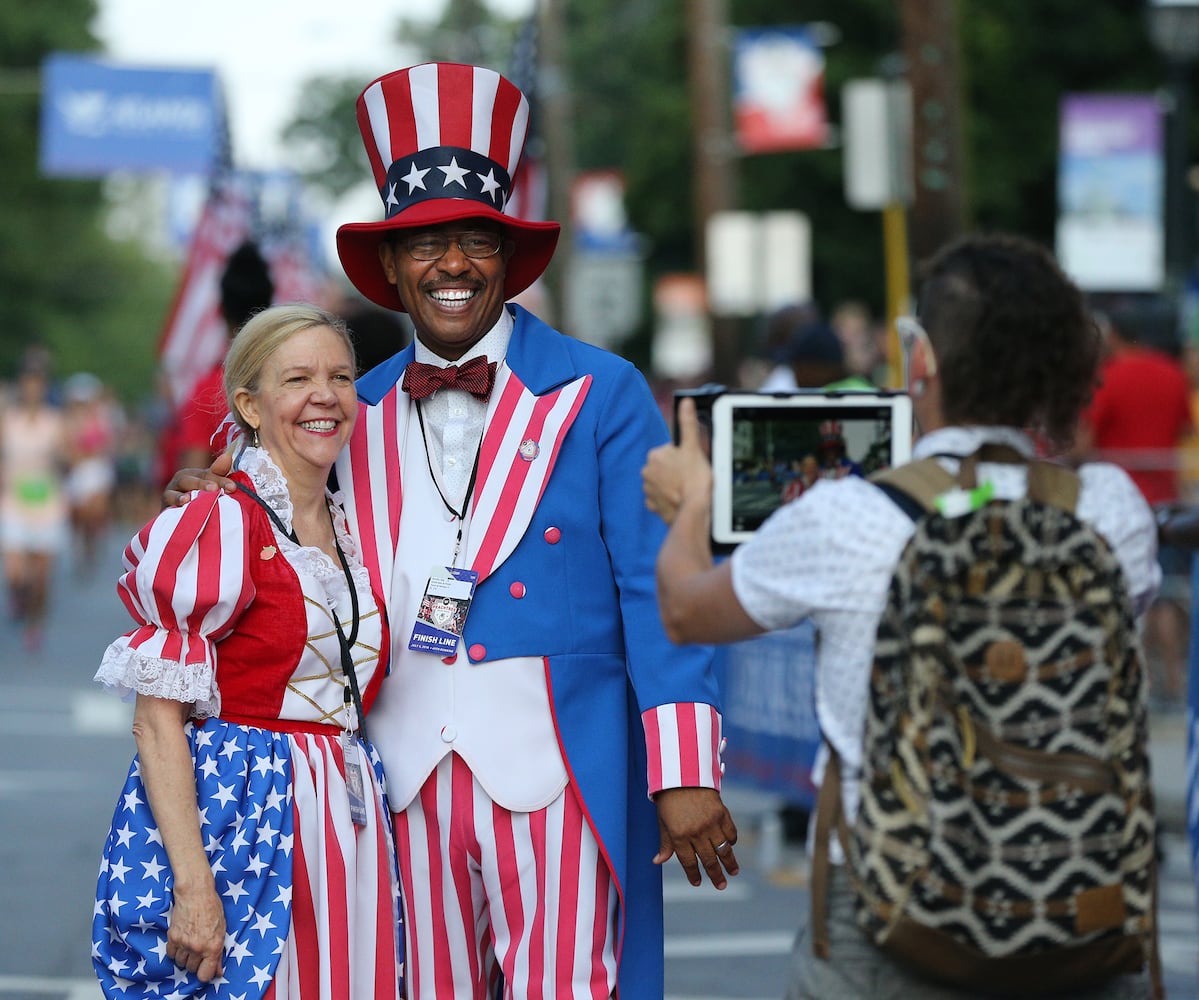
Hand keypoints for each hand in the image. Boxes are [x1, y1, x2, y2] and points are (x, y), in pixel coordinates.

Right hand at [163, 451, 235, 508]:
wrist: (183, 519)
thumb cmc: (200, 498)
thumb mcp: (210, 485)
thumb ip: (218, 473)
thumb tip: (227, 456)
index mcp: (191, 474)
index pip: (206, 474)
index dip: (219, 480)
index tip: (233, 487)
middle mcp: (178, 483)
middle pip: (188, 481)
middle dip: (201, 484)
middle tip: (214, 489)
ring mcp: (168, 497)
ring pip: (172, 494)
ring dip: (180, 496)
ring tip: (188, 499)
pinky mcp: (163, 511)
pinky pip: (166, 509)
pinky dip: (172, 509)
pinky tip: (179, 509)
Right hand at [165, 881, 224, 980]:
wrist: (196, 893)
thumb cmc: (212, 908)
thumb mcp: (221, 931)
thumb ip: (218, 954)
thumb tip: (217, 972)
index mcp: (213, 946)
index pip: (204, 975)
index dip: (205, 973)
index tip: (205, 968)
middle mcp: (198, 947)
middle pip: (191, 969)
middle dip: (196, 962)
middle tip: (199, 950)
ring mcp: (184, 943)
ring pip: (181, 963)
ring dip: (185, 957)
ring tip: (191, 943)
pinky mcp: (172, 937)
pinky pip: (171, 954)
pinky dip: (175, 951)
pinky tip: (182, 941)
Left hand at [642, 398, 712, 524]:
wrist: (693, 510)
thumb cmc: (695, 479)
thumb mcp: (693, 447)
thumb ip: (688, 423)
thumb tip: (685, 402)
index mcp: (654, 455)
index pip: (669, 451)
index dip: (682, 457)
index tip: (690, 465)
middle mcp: (646, 472)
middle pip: (664, 467)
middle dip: (675, 471)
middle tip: (690, 476)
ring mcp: (648, 490)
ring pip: (662, 482)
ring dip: (671, 485)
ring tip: (685, 489)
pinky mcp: (652, 506)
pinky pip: (660, 499)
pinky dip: (668, 499)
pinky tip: (679, 499)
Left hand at [652, 786, 738, 888]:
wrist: (682, 775)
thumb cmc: (669, 800)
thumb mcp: (663, 821)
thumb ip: (665, 843)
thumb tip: (658, 861)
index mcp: (679, 836)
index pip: (688, 862)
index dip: (693, 875)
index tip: (698, 883)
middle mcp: (696, 832)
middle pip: (709, 860)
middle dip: (715, 875)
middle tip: (721, 886)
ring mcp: (711, 823)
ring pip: (723, 849)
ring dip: (729, 863)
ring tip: (733, 872)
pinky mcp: (721, 813)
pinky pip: (730, 832)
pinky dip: (732, 840)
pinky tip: (731, 846)